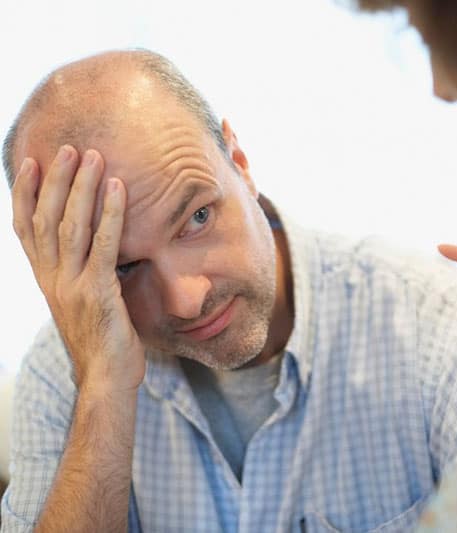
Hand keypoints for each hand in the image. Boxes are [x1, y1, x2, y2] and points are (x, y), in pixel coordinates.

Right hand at [12, 146, 143, 392]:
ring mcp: (72, 285)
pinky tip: (118, 188)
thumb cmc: (103, 343)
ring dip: (82, 188)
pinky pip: (104, 244)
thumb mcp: (85, 304)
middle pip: (46, 219)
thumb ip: (84, 276)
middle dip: (56, 181)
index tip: (31, 162)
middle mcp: (52, 279)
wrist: (106, 380)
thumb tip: (101, 251)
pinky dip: (110, 213)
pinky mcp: (97, 291)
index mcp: (47, 280)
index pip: (26, 229)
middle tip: (68, 148)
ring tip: (92, 157)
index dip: (27, 194)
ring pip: (71, 226)